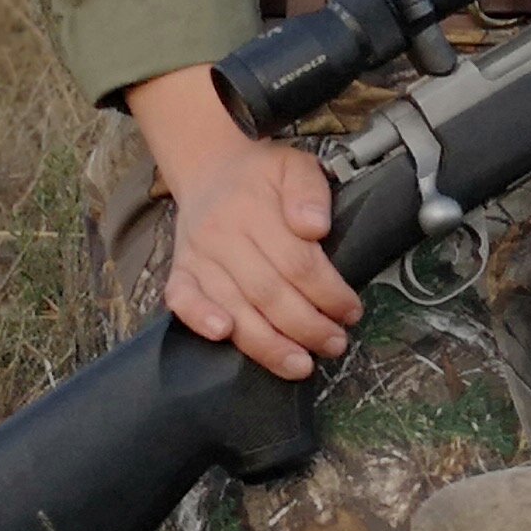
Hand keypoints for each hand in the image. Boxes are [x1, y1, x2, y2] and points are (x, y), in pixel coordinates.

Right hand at [127, 65, 364, 378]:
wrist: (209, 168)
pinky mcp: (179, 271)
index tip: (351, 312)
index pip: (297, 262)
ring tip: (300, 364)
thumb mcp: (295, 166)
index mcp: (254, 209)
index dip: (328, 293)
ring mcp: (197, 256)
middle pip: (268, 292)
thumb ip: (310, 191)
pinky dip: (199, 319)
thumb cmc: (261, 174)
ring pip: (233, 306)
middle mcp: (222, 234)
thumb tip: (314, 227)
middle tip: (335, 344)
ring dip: (268, 343)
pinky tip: (224, 336)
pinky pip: (182, 300)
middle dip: (307, 327)